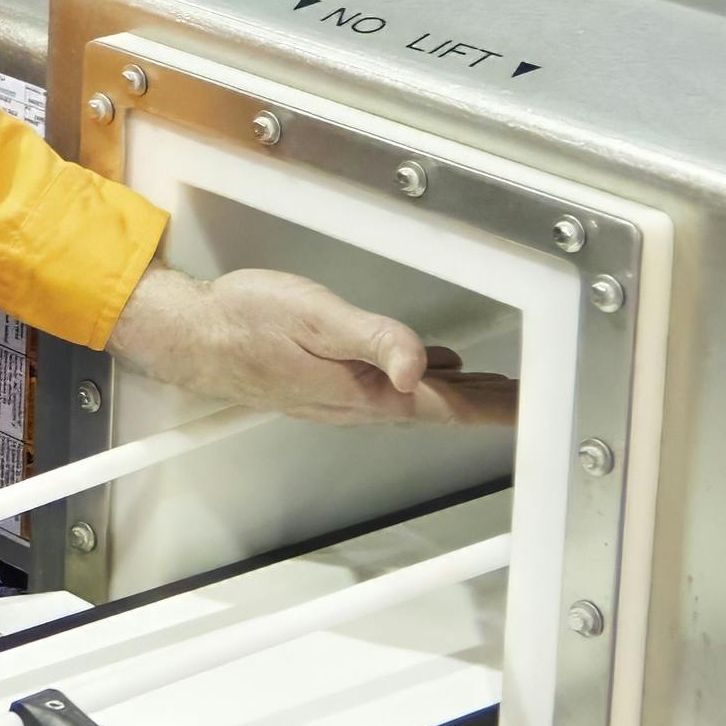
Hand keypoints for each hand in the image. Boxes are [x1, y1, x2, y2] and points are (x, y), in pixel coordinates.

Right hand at [108, 263, 512, 427]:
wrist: (192, 335)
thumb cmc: (244, 322)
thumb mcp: (314, 317)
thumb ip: (373, 340)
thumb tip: (421, 368)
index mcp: (364, 391)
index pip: (446, 405)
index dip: (495, 407)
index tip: (534, 407)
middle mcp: (358, 402)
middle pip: (439, 408)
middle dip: (489, 404)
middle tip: (533, 399)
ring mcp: (342, 397)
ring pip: (418, 400)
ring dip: (462, 395)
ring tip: (498, 389)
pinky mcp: (328, 383)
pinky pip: (393, 389)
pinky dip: (427, 381)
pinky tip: (435, 368)